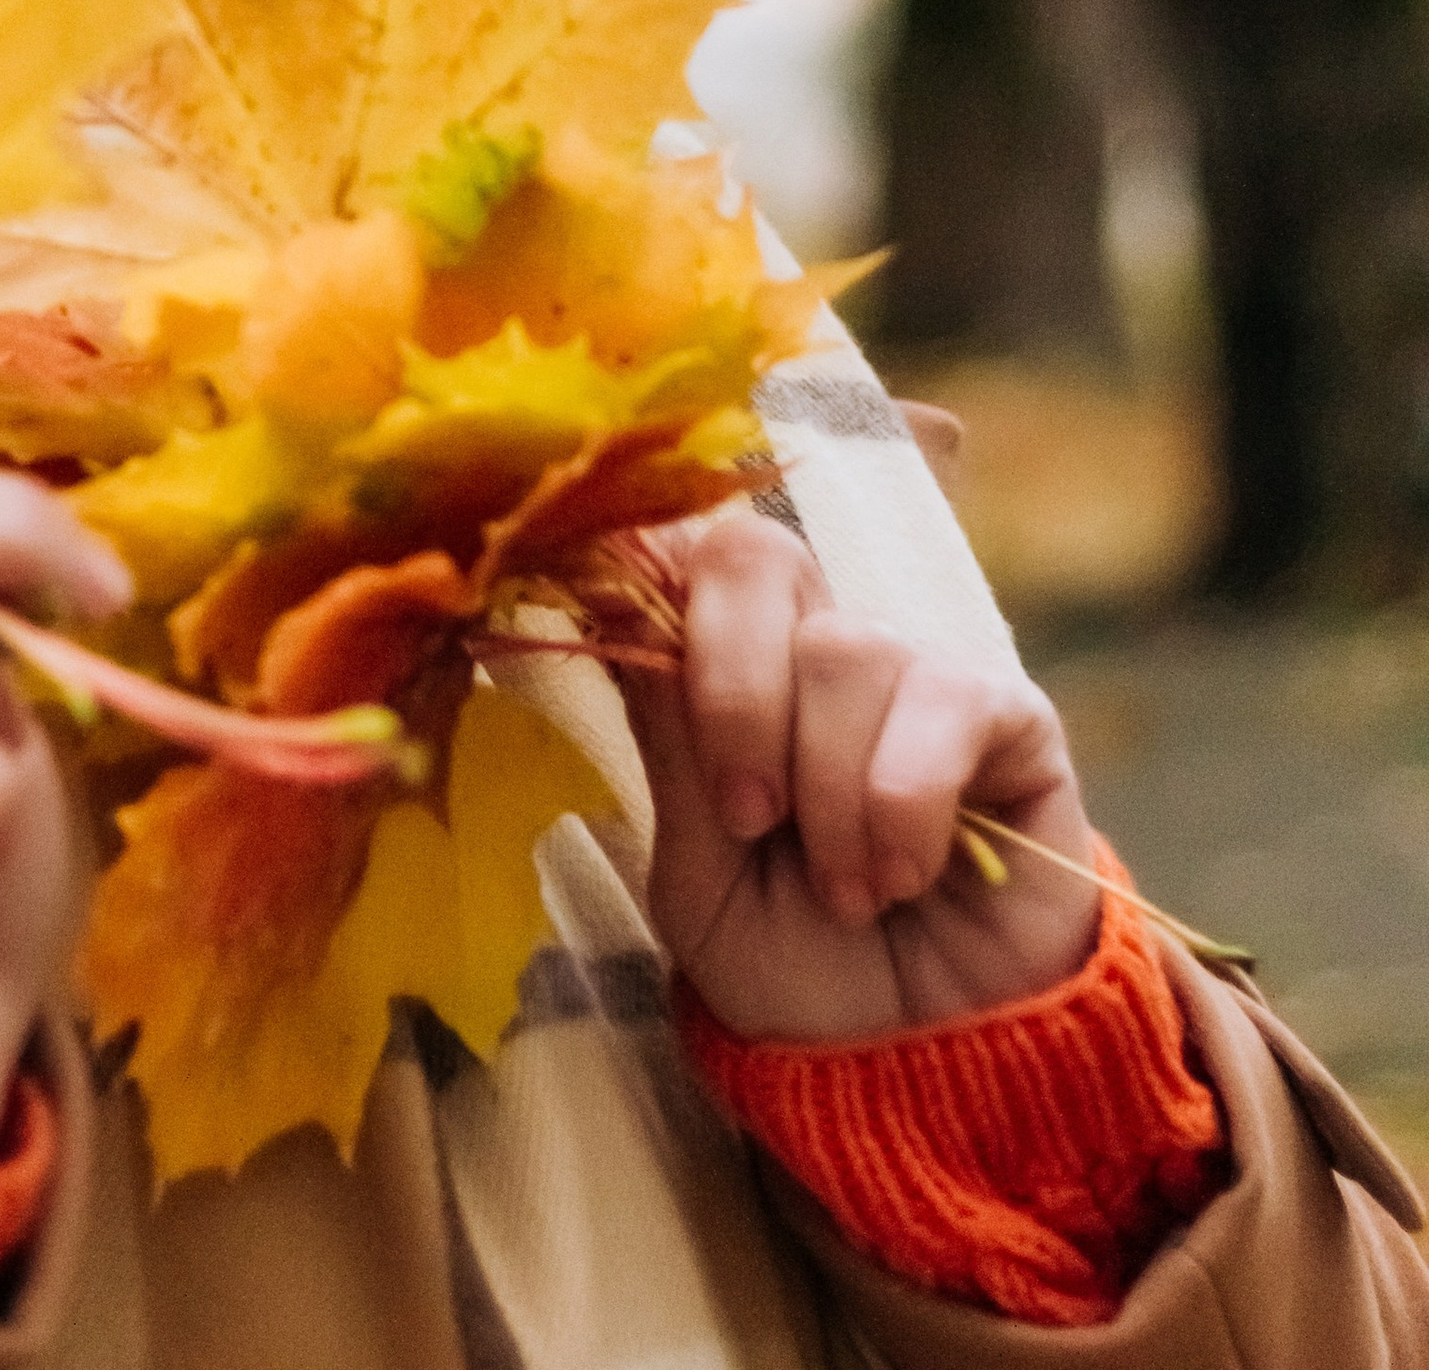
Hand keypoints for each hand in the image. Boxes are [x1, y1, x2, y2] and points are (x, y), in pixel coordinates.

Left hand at [614, 503, 1100, 1041]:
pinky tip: (906, 875)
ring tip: (849, 893)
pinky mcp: (1009, 715)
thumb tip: (619, 604)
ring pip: (845, 649)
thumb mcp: (701, 878)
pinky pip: (945, 700)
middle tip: (752, 822)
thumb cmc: (799, 971)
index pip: (687, 557)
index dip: (662, 604)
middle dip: (735, 696)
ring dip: (830, 795)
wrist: (916, 1072)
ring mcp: (917, 673)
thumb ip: (671, 746)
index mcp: (735, 672)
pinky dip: (906, 804)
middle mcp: (822, 650)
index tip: (662, 710)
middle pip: (758, 559)